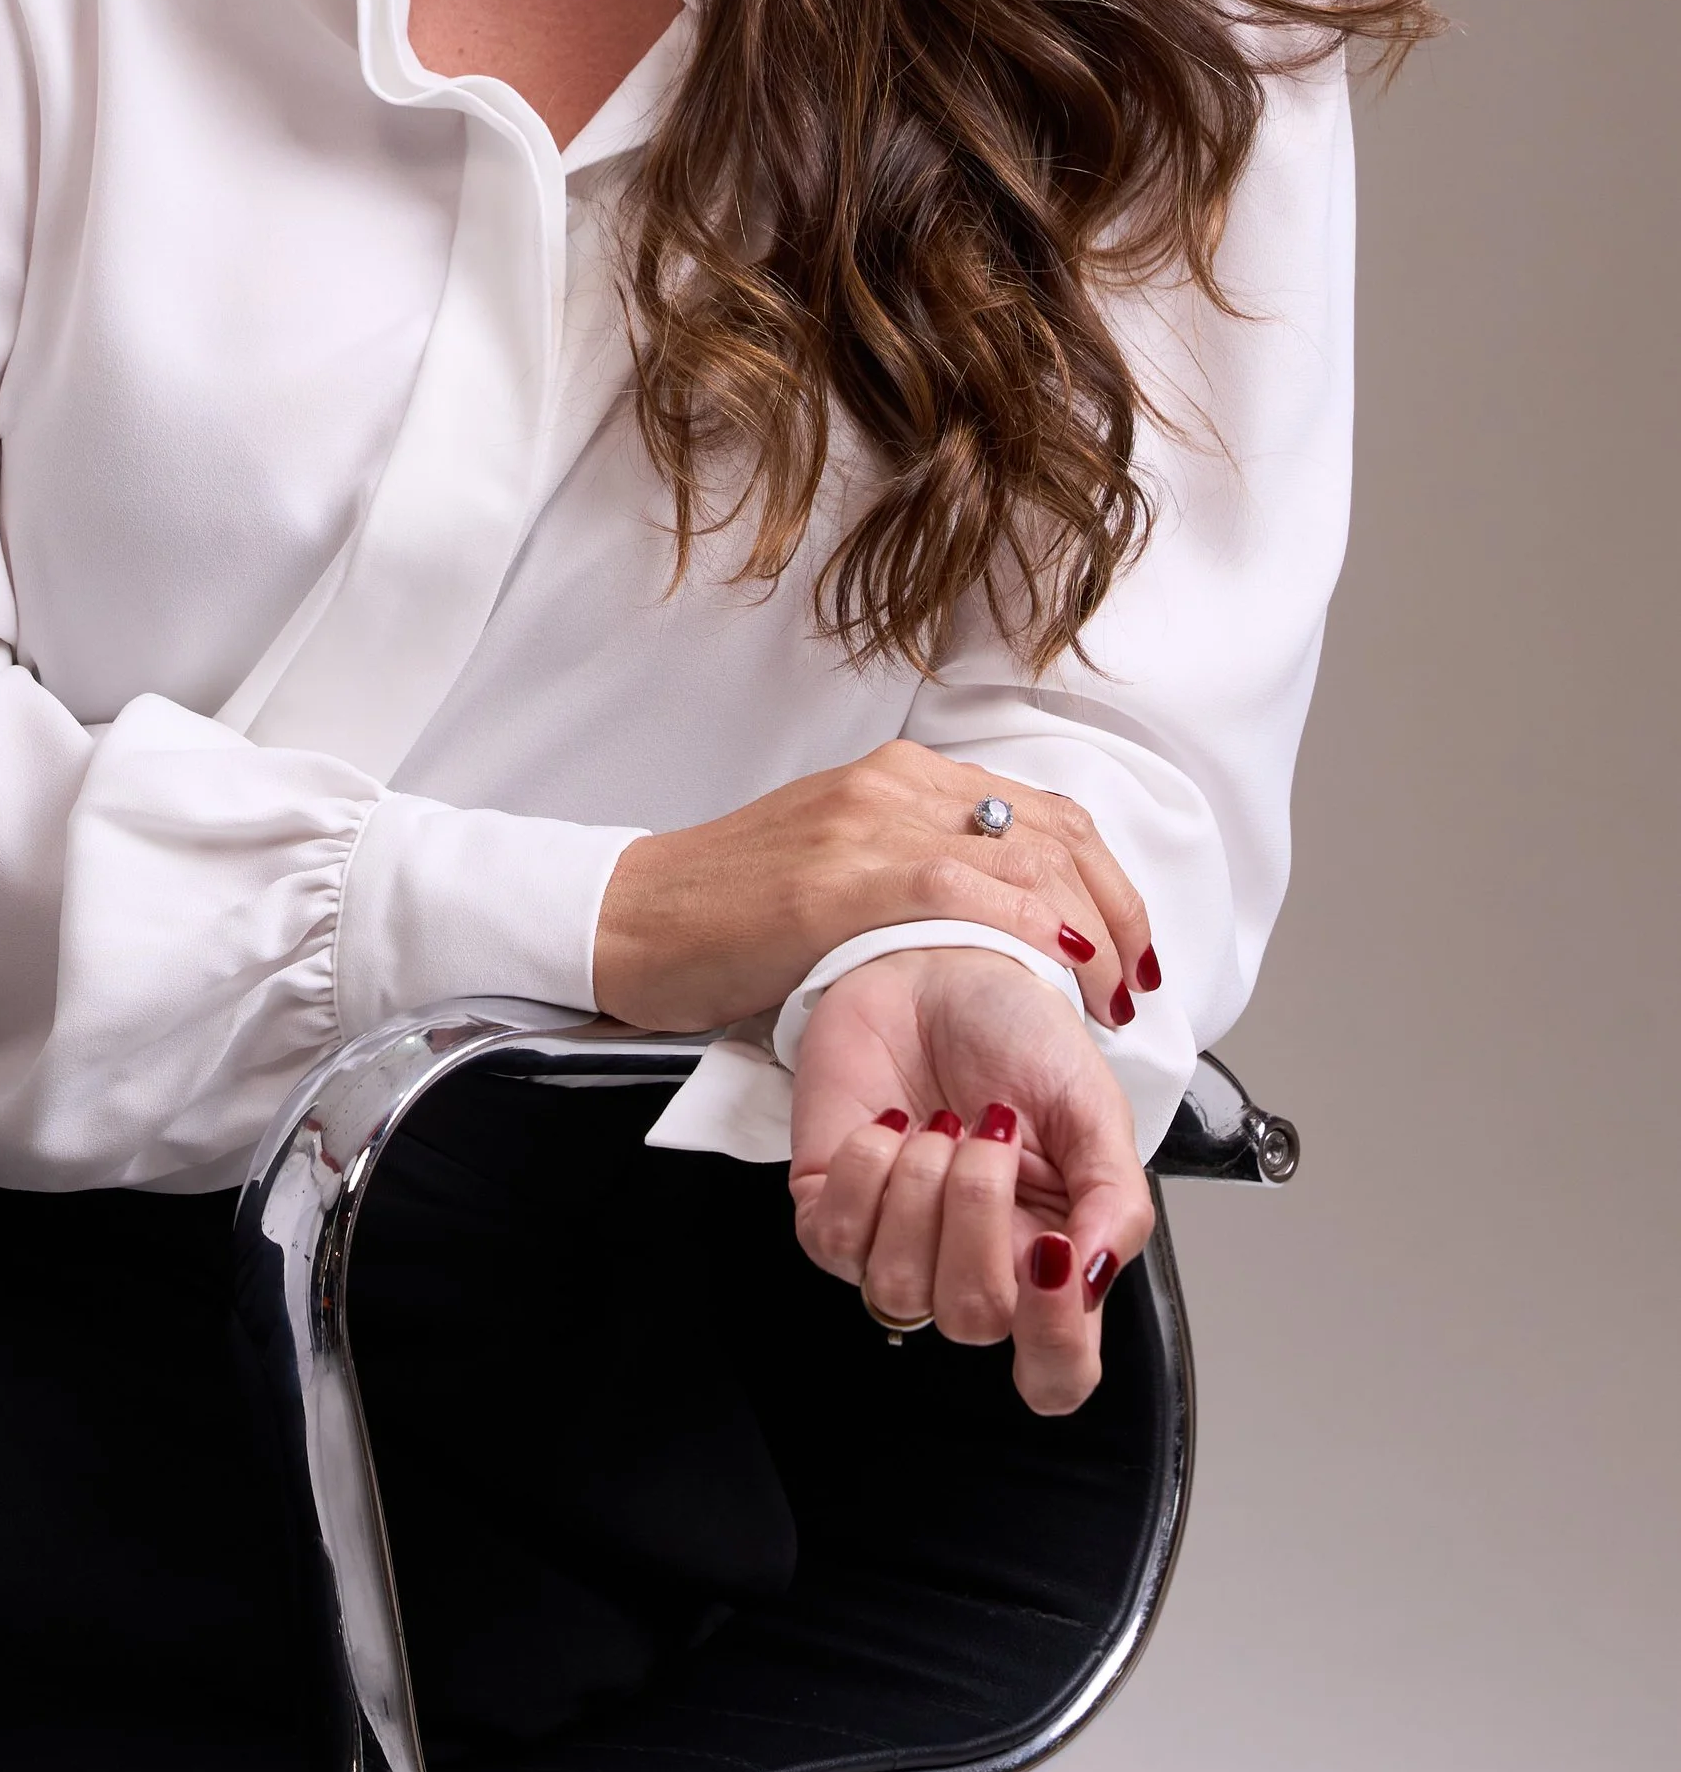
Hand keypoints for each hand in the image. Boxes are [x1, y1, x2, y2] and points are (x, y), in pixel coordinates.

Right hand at [592, 738, 1156, 1035]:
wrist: (634, 919)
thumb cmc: (729, 911)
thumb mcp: (841, 869)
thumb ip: (918, 872)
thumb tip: (1008, 925)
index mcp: (899, 776)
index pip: (1045, 813)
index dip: (1108, 882)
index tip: (1129, 948)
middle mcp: (894, 784)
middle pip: (1055, 830)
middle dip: (1118, 910)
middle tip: (1137, 982)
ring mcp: (868, 823)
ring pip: (1026, 854)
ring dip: (1091, 931)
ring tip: (1110, 995)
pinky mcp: (840, 876)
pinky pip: (963, 889)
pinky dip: (1029, 925)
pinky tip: (1060, 964)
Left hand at [786, 945, 1153, 1414]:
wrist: (935, 964)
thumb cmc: (1016, 1035)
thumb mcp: (1095, 1107)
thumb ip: (1115, 1201)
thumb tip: (1092, 1277)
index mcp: (1050, 1257)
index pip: (1057, 1371)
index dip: (1054, 1343)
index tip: (1051, 1254)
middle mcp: (974, 1266)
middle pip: (972, 1319)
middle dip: (978, 1214)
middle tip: (988, 1135)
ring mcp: (897, 1246)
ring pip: (898, 1288)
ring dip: (922, 1188)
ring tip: (941, 1124)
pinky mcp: (830, 1213)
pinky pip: (835, 1241)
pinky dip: (866, 1171)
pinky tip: (890, 1125)